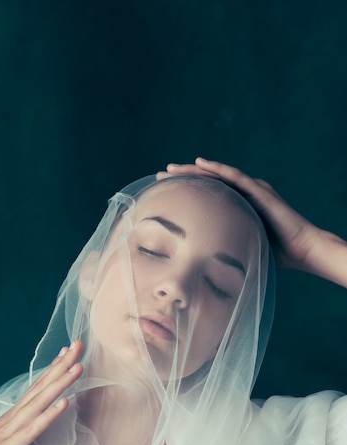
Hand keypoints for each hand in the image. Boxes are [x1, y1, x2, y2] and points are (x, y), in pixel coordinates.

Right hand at [0, 341, 83, 444]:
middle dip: (62, 365)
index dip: (53, 368)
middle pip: (41, 387)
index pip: (35, 387)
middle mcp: (11, 419)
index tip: (67, 350)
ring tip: (77, 366)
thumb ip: (10, 432)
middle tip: (79, 344)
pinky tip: (65, 402)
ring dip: (60, 383)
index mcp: (10, 417)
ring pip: (39, 403)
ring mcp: (10, 432)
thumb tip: (24, 424)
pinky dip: (49, 415)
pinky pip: (32, 430)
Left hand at [160, 158, 346, 287]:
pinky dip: (217, 169)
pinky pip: (235, 176)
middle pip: (207, 182)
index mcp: (236, 207)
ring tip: (172, 168)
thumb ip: (222, 247)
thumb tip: (199, 264)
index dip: (185, 192)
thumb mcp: (239, 247)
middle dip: (183, 177)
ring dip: (193, 170)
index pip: (206, 196)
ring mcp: (251, 190)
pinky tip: (201, 164)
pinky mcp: (259, 190)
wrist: (301, 250)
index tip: (164, 192)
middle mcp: (242, 194)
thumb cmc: (274, 254)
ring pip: (217, 175)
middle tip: (160, 175)